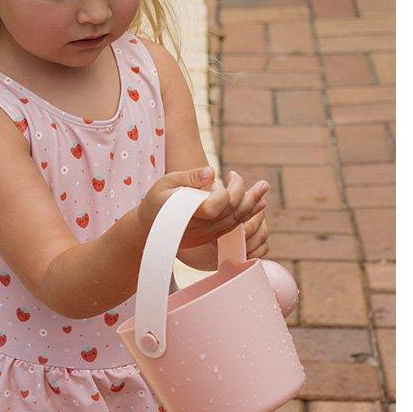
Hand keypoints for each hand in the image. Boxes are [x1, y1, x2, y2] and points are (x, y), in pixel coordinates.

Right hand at [139, 166, 268, 251]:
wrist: (148, 228)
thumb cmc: (157, 201)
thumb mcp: (166, 183)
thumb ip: (189, 177)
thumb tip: (212, 172)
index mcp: (186, 215)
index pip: (216, 206)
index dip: (224, 192)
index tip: (221, 178)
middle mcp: (199, 230)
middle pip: (231, 214)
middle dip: (246, 195)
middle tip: (253, 179)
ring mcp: (206, 238)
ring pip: (235, 223)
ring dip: (252, 205)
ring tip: (264, 188)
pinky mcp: (211, 239)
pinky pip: (233, 229)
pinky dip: (247, 215)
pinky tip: (257, 204)